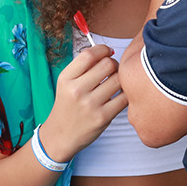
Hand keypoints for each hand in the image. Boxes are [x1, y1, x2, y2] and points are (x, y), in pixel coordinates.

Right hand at [40, 45, 128, 162]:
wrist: (60, 136)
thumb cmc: (67, 107)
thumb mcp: (65, 84)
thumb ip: (82, 68)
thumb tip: (107, 52)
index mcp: (66, 78)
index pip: (89, 55)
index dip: (103, 49)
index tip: (107, 52)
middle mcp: (77, 90)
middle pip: (108, 64)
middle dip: (114, 64)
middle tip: (112, 71)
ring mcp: (90, 104)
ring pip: (118, 80)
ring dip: (120, 79)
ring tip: (115, 84)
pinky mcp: (103, 117)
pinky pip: (124, 98)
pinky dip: (125, 94)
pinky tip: (118, 96)